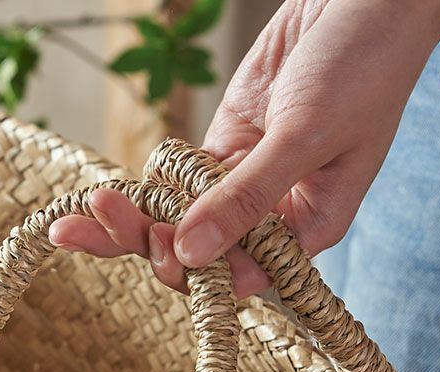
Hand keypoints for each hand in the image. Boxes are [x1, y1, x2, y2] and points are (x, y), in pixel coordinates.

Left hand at [49, 0, 439, 297]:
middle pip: (197, 254)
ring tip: (73, 221)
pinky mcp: (219, 151)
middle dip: (147, 245)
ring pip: (176, 223)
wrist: (365, 2)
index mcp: (303, 231)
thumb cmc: (363, 69)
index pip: (240, 276)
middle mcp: (269, 219)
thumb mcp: (306, 137)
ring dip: (128, 224)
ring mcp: (239, 185)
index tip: (161, 245)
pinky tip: (100, 196)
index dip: (197, 271)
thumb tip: (191, 254)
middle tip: (104, 218)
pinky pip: (171, 184)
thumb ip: (248, 197)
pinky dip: (139, 191)